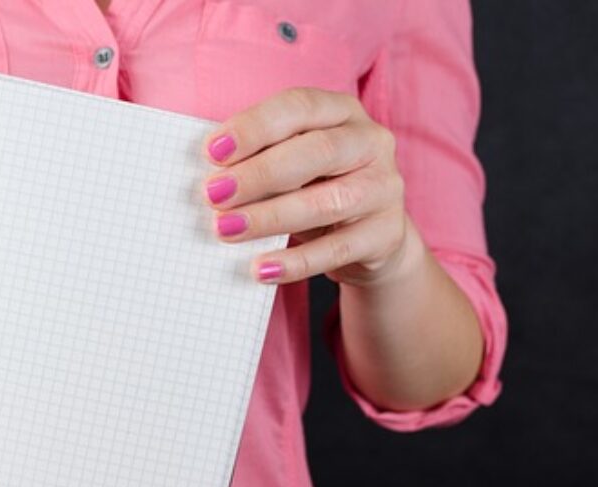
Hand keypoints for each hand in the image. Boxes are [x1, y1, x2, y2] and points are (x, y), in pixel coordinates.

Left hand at [201, 87, 420, 287]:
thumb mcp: (292, 165)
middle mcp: (371, 143)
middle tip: (213, 194)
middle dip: (259, 173)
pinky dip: (295, 262)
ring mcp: (384, 189)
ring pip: (326, 203)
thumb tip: (210, 178)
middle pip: (317, 151)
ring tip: (225, 229)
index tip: (212, 151)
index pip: (300, 106)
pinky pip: (336, 250)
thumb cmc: (316, 188)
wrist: (370, 238)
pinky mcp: (386, 234)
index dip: (255, 126)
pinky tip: (261, 269)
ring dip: (269, 217)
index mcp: (342, 112)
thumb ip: (260, 159)